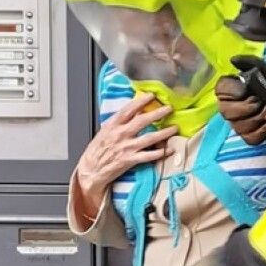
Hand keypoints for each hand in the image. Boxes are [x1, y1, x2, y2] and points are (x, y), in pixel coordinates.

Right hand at [74, 91, 174, 215]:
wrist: (91, 170)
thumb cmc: (98, 150)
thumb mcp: (105, 132)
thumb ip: (119, 123)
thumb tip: (134, 112)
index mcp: (113, 126)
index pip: (128, 110)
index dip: (140, 101)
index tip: (151, 95)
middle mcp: (120, 135)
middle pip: (142, 121)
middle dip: (157, 113)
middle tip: (169, 108)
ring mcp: (126, 148)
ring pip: (149, 138)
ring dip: (164, 133)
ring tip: (175, 128)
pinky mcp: (130, 160)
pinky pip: (149, 156)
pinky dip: (160, 153)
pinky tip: (169, 150)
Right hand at [216, 62, 265, 147]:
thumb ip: (251, 62)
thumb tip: (233, 60)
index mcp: (233, 88)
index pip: (220, 90)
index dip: (232, 91)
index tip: (246, 90)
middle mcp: (231, 106)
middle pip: (226, 112)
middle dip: (246, 108)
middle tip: (261, 102)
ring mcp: (240, 123)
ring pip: (238, 127)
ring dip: (257, 119)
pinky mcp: (251, 136)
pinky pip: (249, 139)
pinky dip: (262, 132)